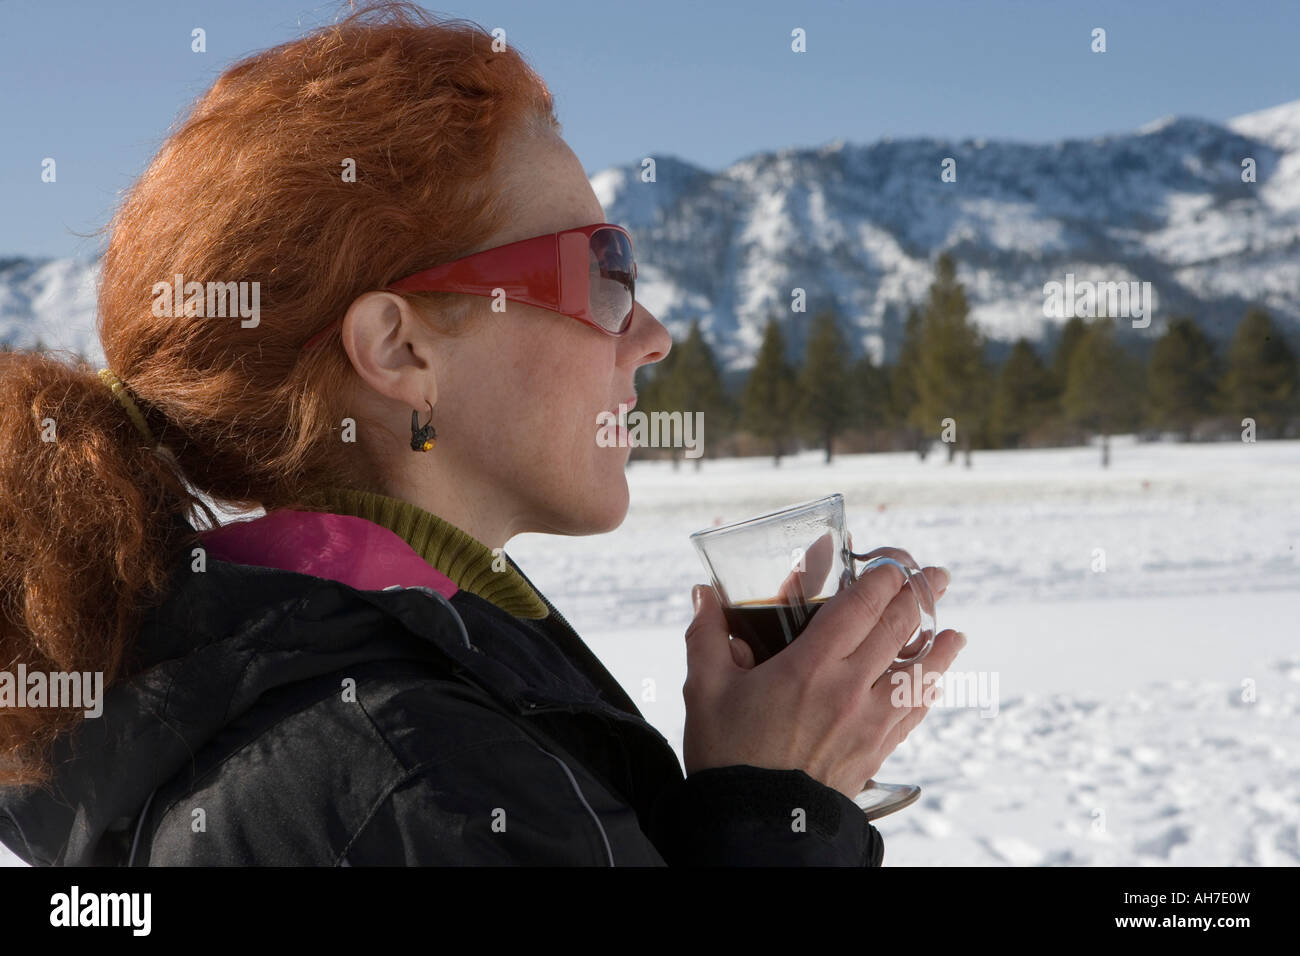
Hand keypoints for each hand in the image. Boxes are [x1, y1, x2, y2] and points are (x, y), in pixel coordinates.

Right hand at [682, 560, 962, 799]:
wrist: (756, 822)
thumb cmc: (729, 756)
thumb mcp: (706, 689)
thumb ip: (707, 635)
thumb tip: (702, 594)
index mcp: (809, 667)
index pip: (860, 607)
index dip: (882, 578)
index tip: (892, 562)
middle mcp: (848, 690)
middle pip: (898, 630)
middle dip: (920, 595)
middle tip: (934, 576)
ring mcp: (868, 722)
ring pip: (919, 673)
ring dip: (940, 647)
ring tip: (954, 630)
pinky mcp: (876, 751)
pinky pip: (913, 713)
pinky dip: (928, 691)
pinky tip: (934, 683)